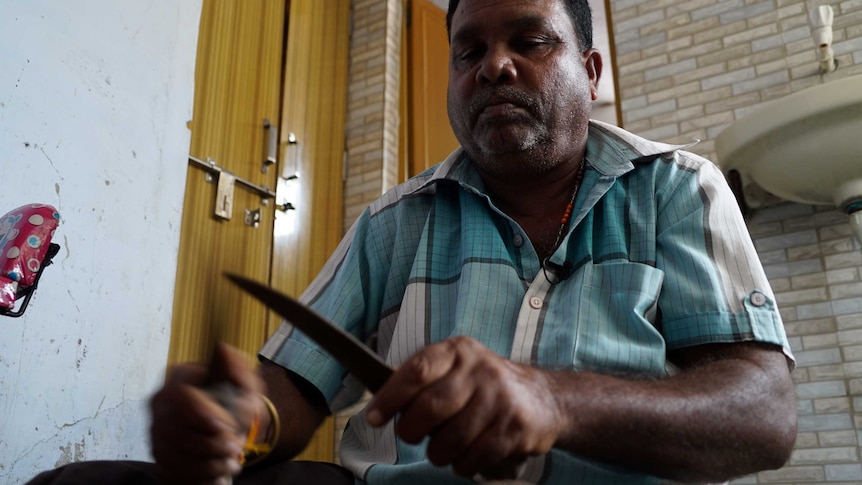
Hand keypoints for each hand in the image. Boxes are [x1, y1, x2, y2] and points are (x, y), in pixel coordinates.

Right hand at [150, 343, 264, 484]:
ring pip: (171, 455)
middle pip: (174, 430)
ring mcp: (155, 431)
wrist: (232, 424)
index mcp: (178, 377)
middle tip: (236, 447)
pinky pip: (170, 472)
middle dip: (210, 444)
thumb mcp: (246, 382)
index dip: (202, 414)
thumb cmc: (236, 399)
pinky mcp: (158, 456)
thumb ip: (239, 368)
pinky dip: (198, 476)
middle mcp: (159, 403)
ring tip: (231, 462)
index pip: (179, 396)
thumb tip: (223, 349)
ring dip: (207, 463)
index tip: (227, 426)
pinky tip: (217, 472)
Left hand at [365, 336, 562, 478]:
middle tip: (412, 436)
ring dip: (439, 453)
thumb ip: (422, 381)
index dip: (390, 397)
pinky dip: (463, 465)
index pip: (417, 371)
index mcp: (458, 351)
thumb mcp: (456, 368)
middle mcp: (480, 369)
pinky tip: (466, 456)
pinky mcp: (515, 427)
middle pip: (430, 407)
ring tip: (443, 449)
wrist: (543, 399)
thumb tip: (379, 407)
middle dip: (412, 430)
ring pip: (451, 439)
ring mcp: (500, 398)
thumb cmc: (484, 387)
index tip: (373, 417)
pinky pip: (474, 457)